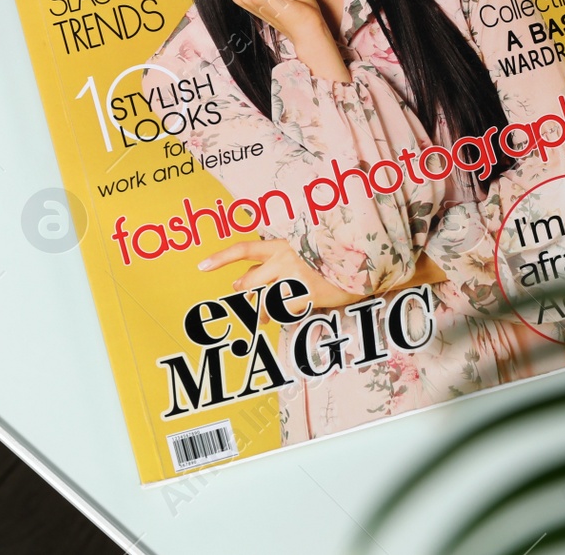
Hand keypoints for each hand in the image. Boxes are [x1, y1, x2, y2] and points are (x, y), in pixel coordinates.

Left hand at [198, 238, 365, 309]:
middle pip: (247, 283)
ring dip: (258, 313)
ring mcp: (292, 277)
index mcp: (281, 245)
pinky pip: (282, 312)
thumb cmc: (334, 257)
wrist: (364, 260)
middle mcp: (283, 259)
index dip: (221, 258)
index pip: (244, 250)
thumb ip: (278, 261)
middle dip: (243, 294)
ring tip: (260, 319)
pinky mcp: (304, 294)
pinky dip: (284, 316)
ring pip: (261, 301)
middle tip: (247, 303)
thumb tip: (247, 278)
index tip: (201, 266)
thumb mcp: (305, 250)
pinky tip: (295, 312)